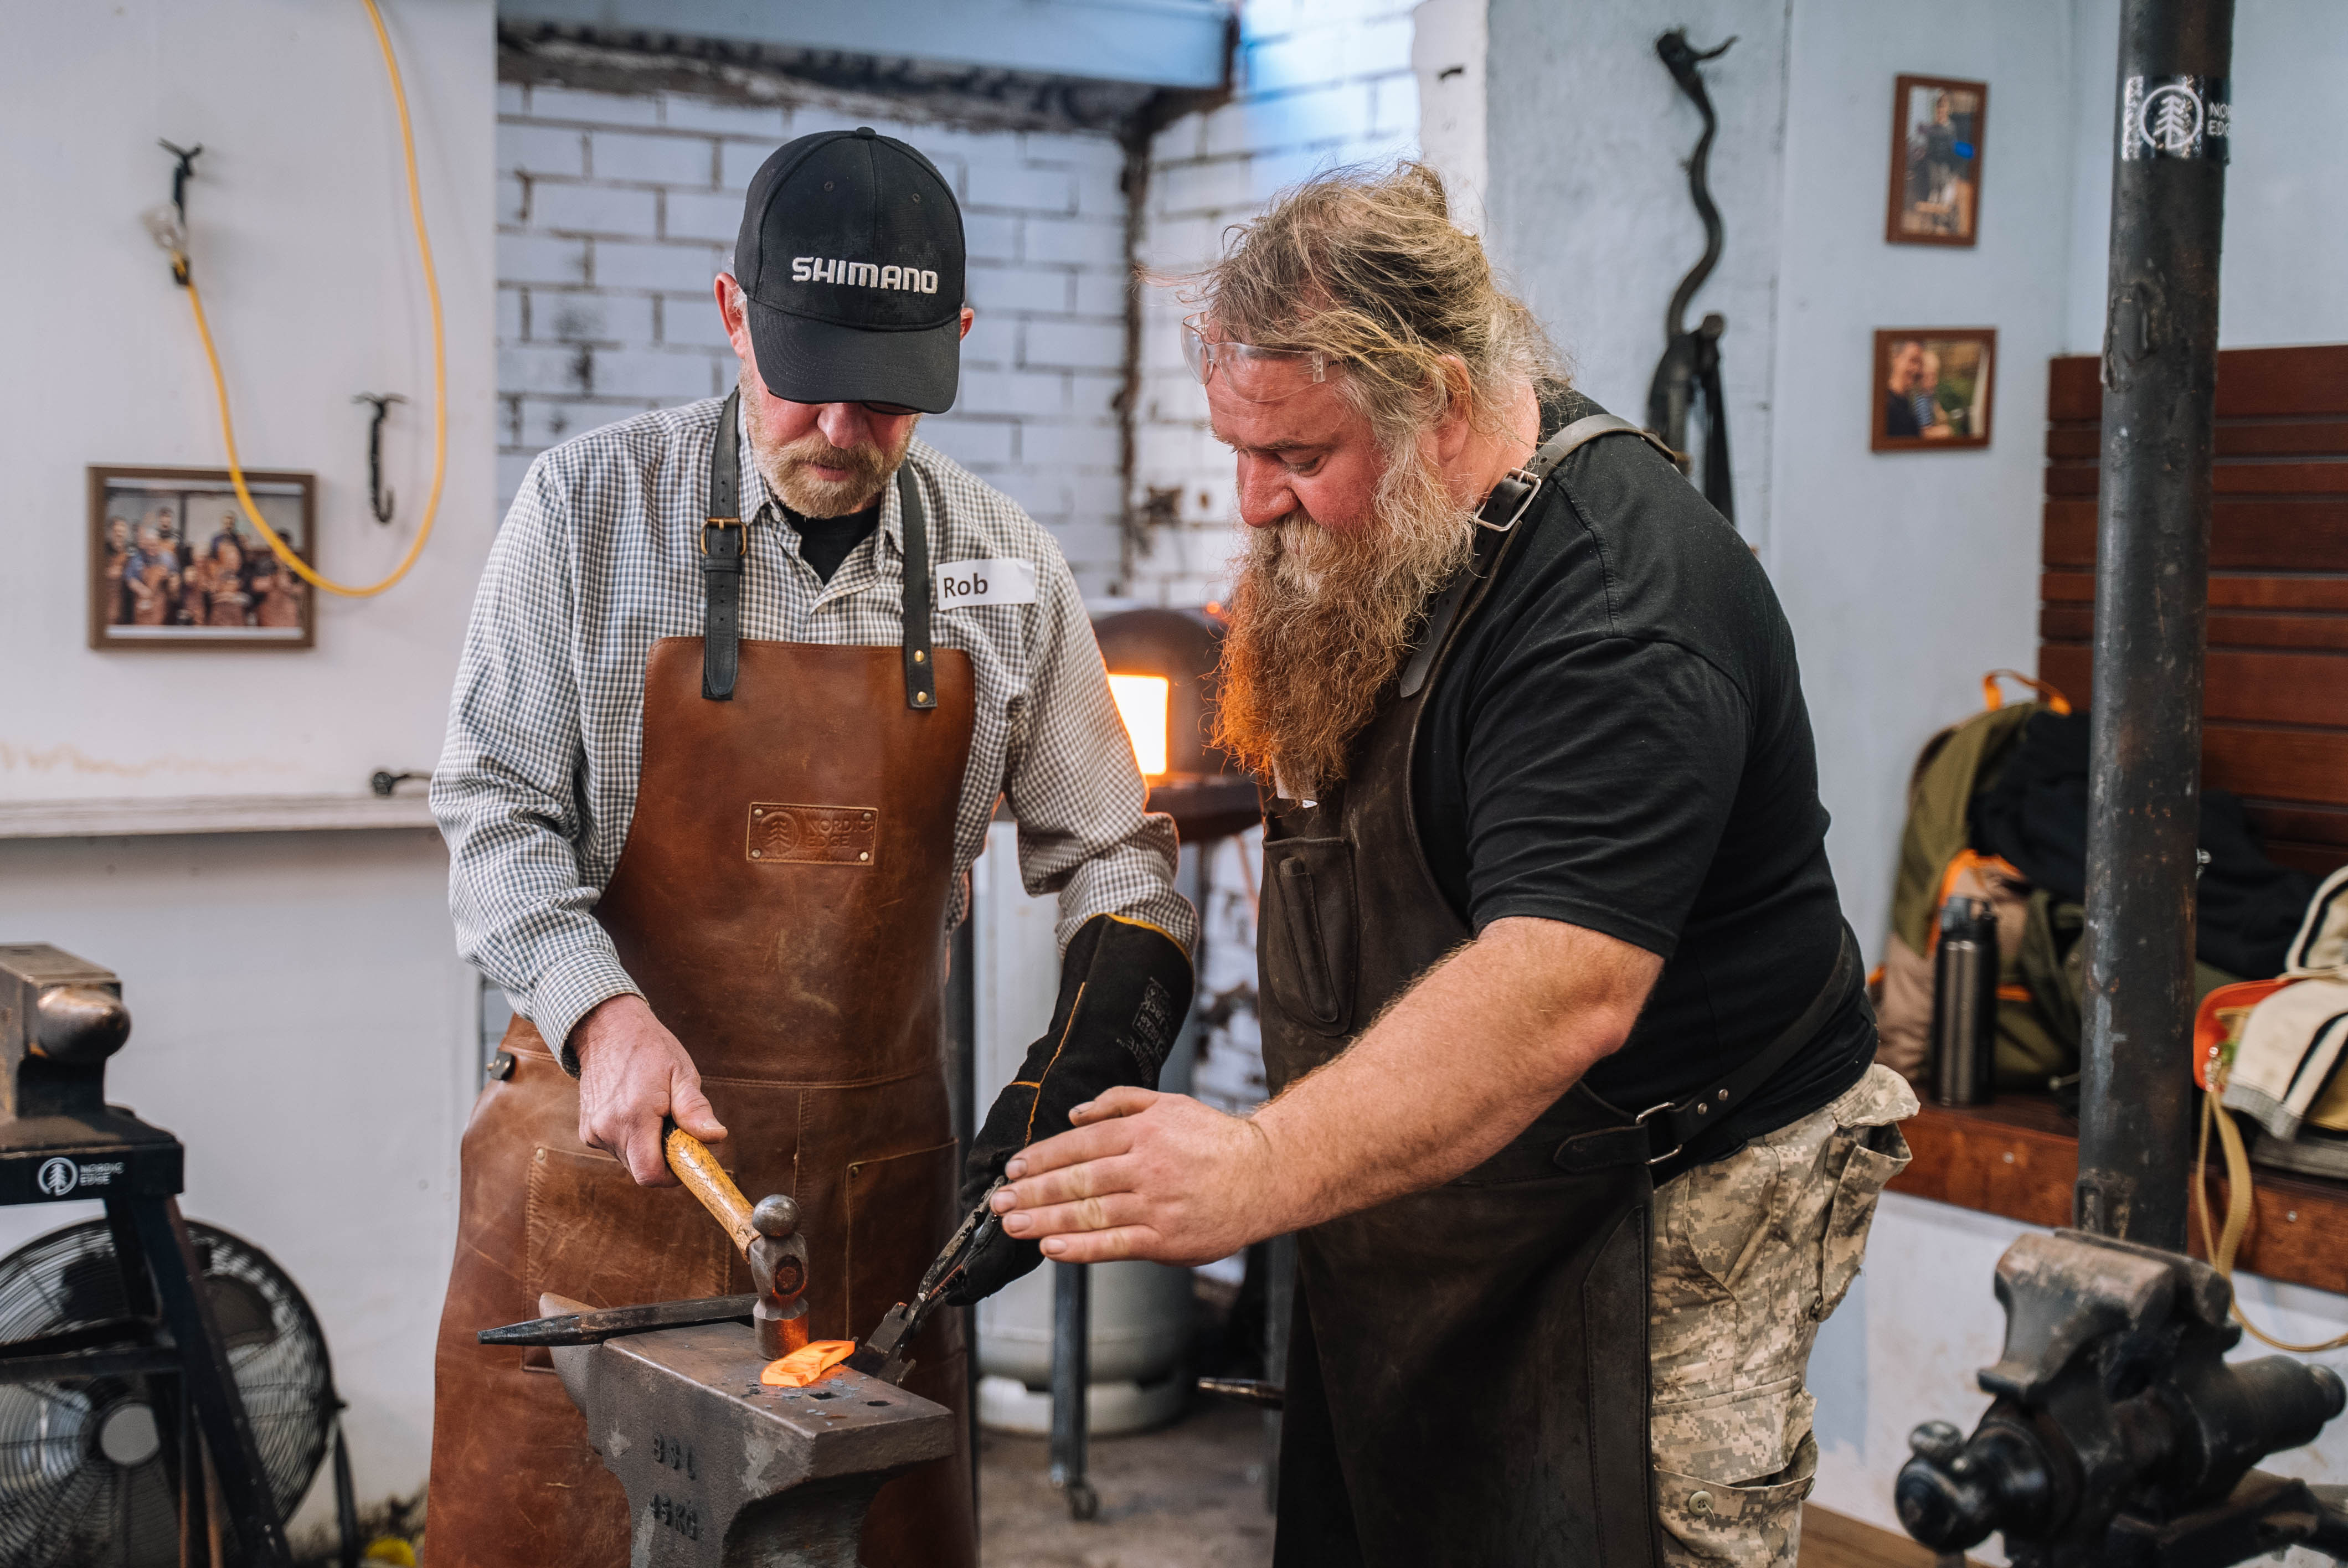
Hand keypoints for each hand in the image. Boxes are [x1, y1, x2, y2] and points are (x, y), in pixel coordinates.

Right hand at [570, 994, 725, 1185]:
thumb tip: (716, 1137)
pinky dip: (630, 1139)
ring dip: (646, 1147)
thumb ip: (695, 1109)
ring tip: (653, 1112)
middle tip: (674, 1127)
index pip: (650, 1173)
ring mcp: (594, 1131)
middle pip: (641, 1170)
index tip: (686, 1159)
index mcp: (635, 1116)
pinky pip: (616, 1149)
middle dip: (663, 1158)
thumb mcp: (681, 1073)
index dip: (672, 1175)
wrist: (606, 1029)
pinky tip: (634, 1111)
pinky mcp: (587, 1131)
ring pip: (629, 1160)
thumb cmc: (649, 1048)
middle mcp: (609, 1128)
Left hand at [990, 1087, 1286, 1266]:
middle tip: (1000, 1201)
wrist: (1266, 1176)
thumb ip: (1120, 1103)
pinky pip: (1115, 1244)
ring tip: (1014, 1225)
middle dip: (1033, 1191)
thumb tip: (1074, 1114)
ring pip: (1090, 1213)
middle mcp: (1146, 1166)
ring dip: (1045, 1220)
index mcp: (1143, 1132)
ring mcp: (1156, 1205)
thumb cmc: (1215, 1141)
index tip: (1013, 1168)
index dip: (1041, 1157)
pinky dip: (1081, 1248)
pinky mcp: (1166, 1240)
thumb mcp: (1169, 1105)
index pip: (1079, 1144)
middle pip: (1078, 1179)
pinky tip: (1052, 1248)